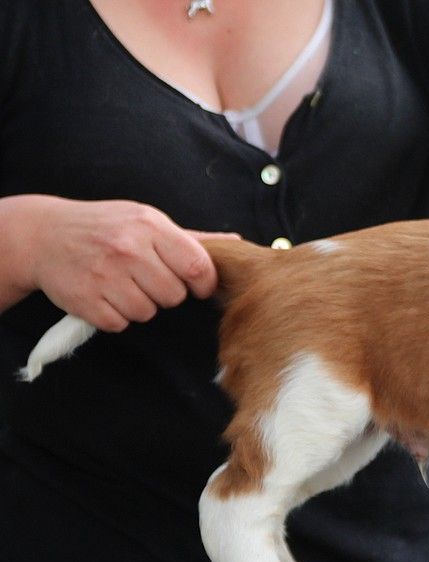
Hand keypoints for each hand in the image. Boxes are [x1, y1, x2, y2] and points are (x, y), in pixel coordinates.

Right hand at [0, 195, 238, 330]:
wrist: (44, 235)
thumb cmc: (106, 227)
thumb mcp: (146, 220)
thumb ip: (190, 239)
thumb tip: (235, 243)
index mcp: (150, 227)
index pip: (197, 267)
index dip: (203, 284)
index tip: (196, 286)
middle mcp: (129, 249)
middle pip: (174, 295)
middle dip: (166, 293)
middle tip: (145, 279)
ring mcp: (105, 275)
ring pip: (148, 312)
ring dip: (139, 305)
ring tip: (121, 284)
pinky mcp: (86, 300)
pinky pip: (119, 323)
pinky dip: (114, 316)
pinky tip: (104, 295)